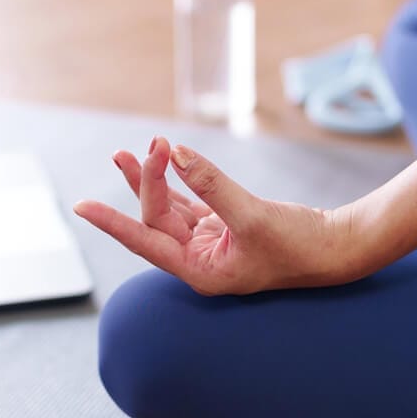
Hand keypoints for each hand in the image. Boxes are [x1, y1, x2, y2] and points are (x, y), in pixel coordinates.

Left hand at [73, 137, 359, 294]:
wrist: (335, 247)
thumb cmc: (299, 245)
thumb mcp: (253, 215)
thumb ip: (211, 184)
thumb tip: (175, 154)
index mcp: (200, 271)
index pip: (144, 242)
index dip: (112, 222)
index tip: (81, 207)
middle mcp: (198, 260)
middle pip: (157, 217)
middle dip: (147, 181)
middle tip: (149, 145)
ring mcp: (208, 243)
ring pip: (167, 208)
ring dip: (149, 180)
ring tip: (124, 153)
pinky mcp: (222, 226)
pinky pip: (187, 201)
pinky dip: (174, 181)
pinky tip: (161, 161)